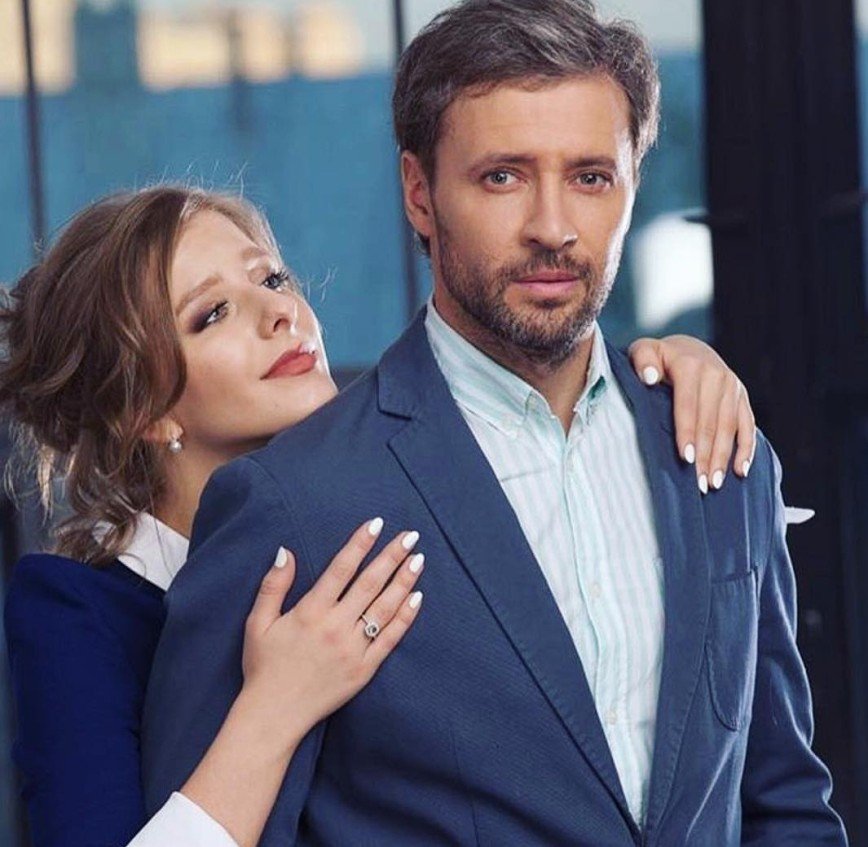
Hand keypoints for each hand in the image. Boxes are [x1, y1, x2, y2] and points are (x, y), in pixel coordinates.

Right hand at [241, 519, 423, 747]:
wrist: (273, 715)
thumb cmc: (264, 667)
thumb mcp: (258, 623)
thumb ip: (274, 585)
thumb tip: (286, 551)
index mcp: (310, 611)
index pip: (341, 568)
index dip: (360, 544)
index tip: (377, 524)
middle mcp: (335, 627)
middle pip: (370, 583)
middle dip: (392, 556)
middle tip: (411, 535)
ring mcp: (353, 649)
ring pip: (385, 608)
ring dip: (404, 581)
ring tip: (418, 559)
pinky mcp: (364, 670)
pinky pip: (390, 639)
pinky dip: (405, 618)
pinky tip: (417, 598)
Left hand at [628, 335, 755, 493]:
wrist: (688, 349)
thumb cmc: (657, 358)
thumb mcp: (643, 351)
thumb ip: (642, 361)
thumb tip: (649, 377)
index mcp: (691, 365)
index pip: (688, 405)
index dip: (687, 432)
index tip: (685, 458)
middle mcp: (716, 374)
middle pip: (711, 421)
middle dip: (705, 454)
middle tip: (698, 483)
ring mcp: (732, 386)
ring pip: (729, 427)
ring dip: (723, 457)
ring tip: (714, 483)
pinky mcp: (742, 396)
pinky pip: (747, 425)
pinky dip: (746, 449)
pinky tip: (741, 471)